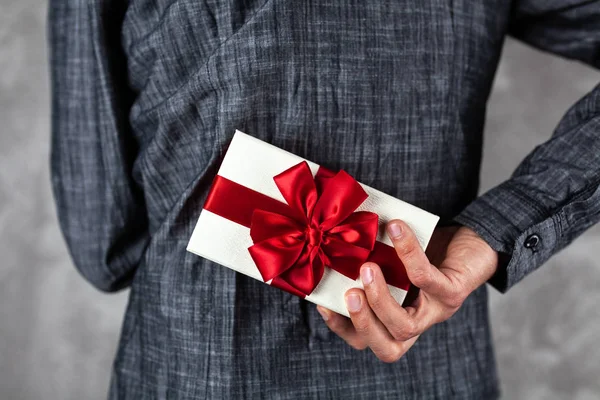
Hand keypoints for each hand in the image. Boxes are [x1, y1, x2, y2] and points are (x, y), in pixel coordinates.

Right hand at [316, 220, 497, 362]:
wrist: (473, 242)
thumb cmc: (428, 252)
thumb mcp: (391, 259)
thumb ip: (368, 261)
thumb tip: (332, 243)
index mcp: (398, 318)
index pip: (367, 340)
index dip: (344, 329)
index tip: (322, 304)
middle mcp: (417, 321)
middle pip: (388, 348)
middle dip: (362, 324)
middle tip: (348, 294)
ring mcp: (437, 311)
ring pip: (406, 326)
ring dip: (381, 299)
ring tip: (367, 268)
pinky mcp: (454, 292)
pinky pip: (426, 278)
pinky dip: (408, 253)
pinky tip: (395, 228)